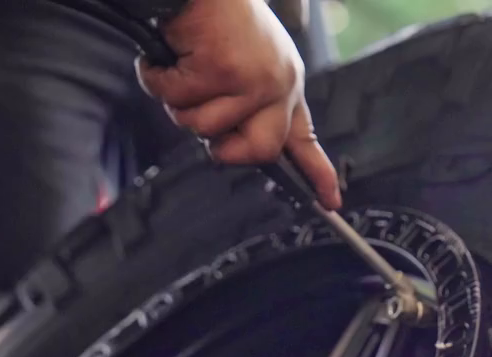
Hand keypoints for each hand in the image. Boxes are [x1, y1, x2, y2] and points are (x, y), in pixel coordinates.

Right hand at [138, 0, 342, 209]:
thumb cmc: (215, 16)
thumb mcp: (245, 62)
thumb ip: (245, 105)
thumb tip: (227, 144)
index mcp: (283, 82)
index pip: (303, 137)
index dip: (317, 174)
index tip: (331, 203)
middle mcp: (277, 83)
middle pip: (257, 151)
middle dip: (222, 147)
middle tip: (203, 114)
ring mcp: (252, 79)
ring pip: (204, 127)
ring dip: (180, 100)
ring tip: (184, 64)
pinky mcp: (223, 71)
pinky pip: (177, 98)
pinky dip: (160, 79)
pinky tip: (170, 53)